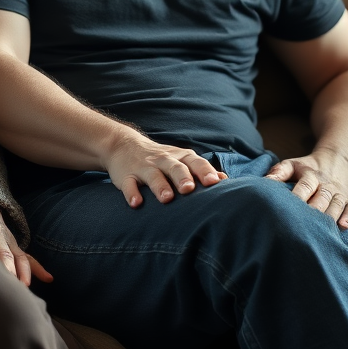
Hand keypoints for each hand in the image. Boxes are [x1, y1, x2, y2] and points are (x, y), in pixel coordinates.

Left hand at [0, 200, 51, 286]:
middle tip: (8, 287)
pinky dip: (38, 267)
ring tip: (24, 287)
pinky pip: (28, 255)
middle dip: (7, 270)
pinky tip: (48, 278)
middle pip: (3, 253)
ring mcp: (8, 238)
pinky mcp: (15, 244)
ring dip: (23, 271)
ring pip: (18, 256)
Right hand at [105, 132, 225, 207]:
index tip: (214, 182)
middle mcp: (163, 160)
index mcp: (180, 157)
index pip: (195, 162)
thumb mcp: (181, 160)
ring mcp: (144, 167)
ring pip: (153, 175)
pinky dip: (131, 193)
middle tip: (189, 189)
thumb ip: (201, 169)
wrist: (122, 145)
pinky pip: (129, 184)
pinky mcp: (126, 175)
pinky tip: (136, 203)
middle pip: (175, 167)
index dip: (204, 171)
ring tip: (166, 198)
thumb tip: (225, 180)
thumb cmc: (161, 159)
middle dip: (183, 178)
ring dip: (160, 186)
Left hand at [265, 151, 347, 227]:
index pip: (304, 187)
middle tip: (301, 226)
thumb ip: (278, 173)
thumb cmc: (308, 167)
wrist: (338, 160)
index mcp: (311, 175)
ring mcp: (341, 193)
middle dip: (313, 212)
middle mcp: (327, 185)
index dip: (297, 197)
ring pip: (336, 206)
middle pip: (321, 199)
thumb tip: (263, 182)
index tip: (288, 210)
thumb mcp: (292, 164)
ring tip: (319, 231)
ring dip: (328, 218)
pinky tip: (342, 227)